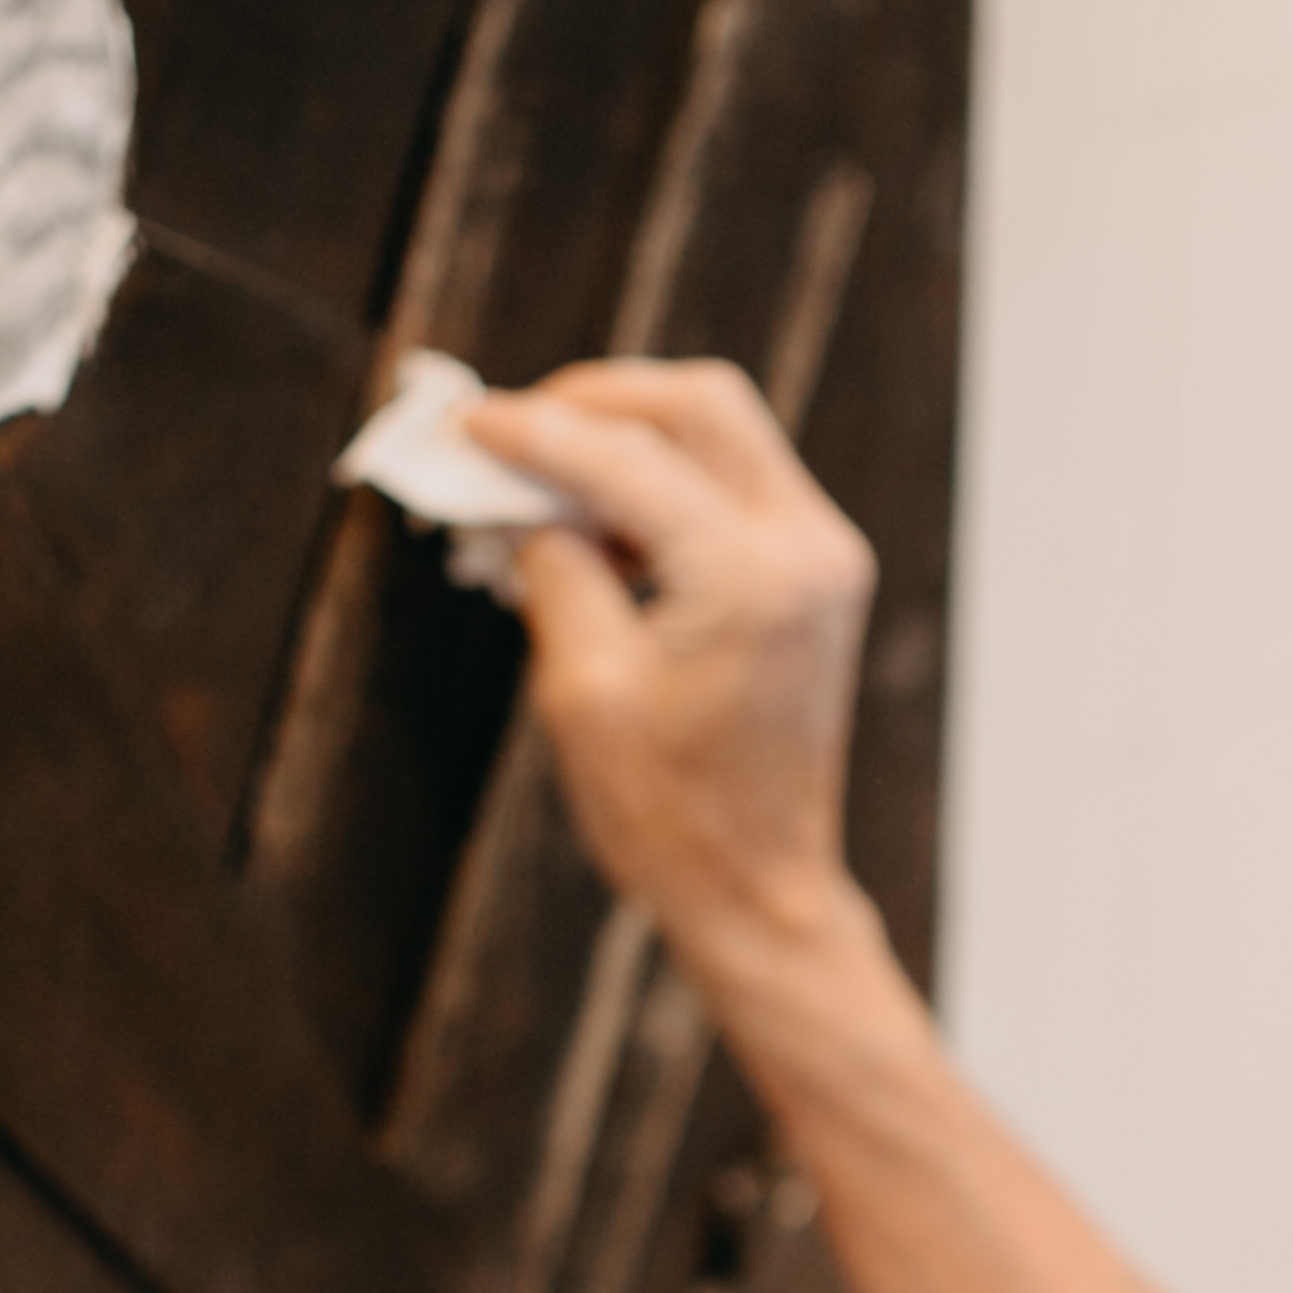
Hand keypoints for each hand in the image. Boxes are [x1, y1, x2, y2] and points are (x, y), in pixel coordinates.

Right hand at [463, 361, 879, 987]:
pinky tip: (596, 522)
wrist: (759, 889)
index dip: (535, 432)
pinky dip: (664, 481)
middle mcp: (806, 548)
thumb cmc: (667, 814)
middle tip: (512, 432)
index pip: (627, 457)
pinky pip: (735, 485)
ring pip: (722, 434)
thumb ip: (555, 566)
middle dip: (597, 403)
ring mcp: (823, 558)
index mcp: (750, 577)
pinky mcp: (817, 576)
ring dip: (629, 438)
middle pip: (700, 405)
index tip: (468, 423)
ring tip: (542, 484)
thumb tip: (520, 493)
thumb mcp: (583, 687)